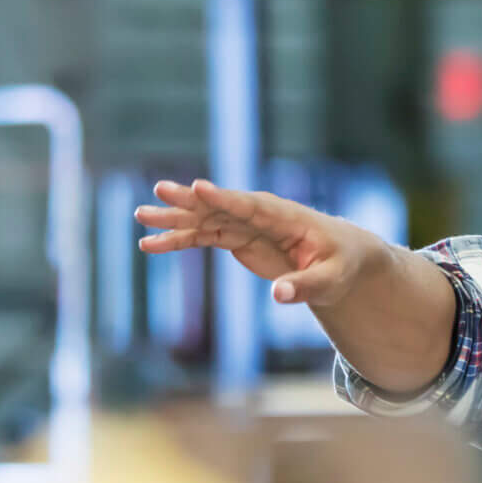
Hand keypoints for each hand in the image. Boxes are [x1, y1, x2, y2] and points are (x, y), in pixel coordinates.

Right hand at [134, 179, 375, 306]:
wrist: (339, 257)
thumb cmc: (340, 265)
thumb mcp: (330, 280)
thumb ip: (305, 287)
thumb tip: (278, 296)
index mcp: (286, 216)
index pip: (251, 205)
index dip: (225, 197)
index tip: (198, 187)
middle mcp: (260, 215)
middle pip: (220, 206)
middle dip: (190, 200)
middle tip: (159, 190)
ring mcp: (245, 225)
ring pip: (204, 219)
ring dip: (174, 219)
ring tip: (141, 217)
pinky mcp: (236, 238)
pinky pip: (201, 237)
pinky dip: (178, 240)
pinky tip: (150, 246)